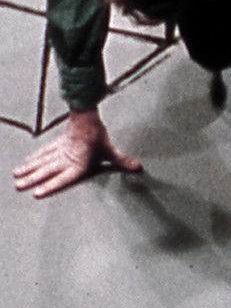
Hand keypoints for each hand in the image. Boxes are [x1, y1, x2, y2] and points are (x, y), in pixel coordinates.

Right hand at [13, 109, 141, 197]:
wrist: (87, 114)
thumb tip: (137, 168)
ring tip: (16, 176)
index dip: (50, 185)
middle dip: (32, 178)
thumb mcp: (110, 150)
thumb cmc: (97, 134)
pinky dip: (33, 158)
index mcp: (78, 163)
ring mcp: (59, 150)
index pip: (63, 177)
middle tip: (18, 186)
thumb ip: (121, 161)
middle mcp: (66, 158)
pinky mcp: (56, 144)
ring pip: (41, 161)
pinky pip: (42, 152)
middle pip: (46, 170)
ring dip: (29, 169)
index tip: (37, 192)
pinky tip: (25, 162)